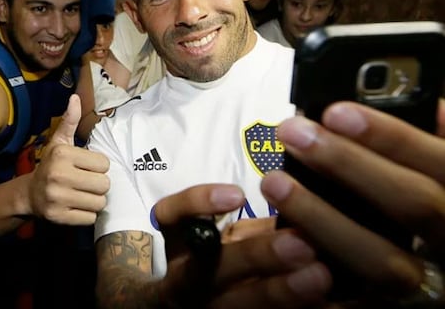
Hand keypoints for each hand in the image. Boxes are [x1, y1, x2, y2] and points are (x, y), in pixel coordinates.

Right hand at [30, 94, 109, 224]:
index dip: (98, 167)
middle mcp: (59, 175)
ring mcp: (58, 198)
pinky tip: (76, 207)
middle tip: (86, 183)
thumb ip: (70, 121)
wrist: (29, 194)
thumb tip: (75, 97)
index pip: (104, 164)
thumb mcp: (59, 142)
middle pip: (104, 184)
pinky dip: (87, 214)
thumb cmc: (51, 165)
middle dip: (98, 185)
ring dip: (94, 200)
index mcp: (63, 154)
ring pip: (99, 203)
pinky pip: (90, 218)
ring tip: (82, 195)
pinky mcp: (59, 217)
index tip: (86, 168)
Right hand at [152, 184, 330, 307]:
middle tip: (301, 243)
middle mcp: (183, 279)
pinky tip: (321, 302)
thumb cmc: (229, 261)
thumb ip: (256, 227)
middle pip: (206, 269)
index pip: (171, 216)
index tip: (239, 195)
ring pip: (234, 303)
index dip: (197, 203)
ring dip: (277, 291)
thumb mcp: (233, 240)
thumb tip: (305, 200)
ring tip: (319, 275)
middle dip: (254, 255)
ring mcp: (205, 307)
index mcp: (181, 245)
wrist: (204, 305)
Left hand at [262, 100, 444, 302]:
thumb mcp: (443, 173)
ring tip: (275, 182)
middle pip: (413, 206)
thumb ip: (440, 146)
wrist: (439, 270)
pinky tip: (282, 244)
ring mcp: (431, 285)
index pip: (442, 162)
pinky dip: (319, 276)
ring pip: (382, 261)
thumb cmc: (436, 203)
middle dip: (350, 165)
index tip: (336, 111)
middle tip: (292, 133)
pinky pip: (355, 300)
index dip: (392, 137)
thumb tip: (429, 105)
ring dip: (323, 219)